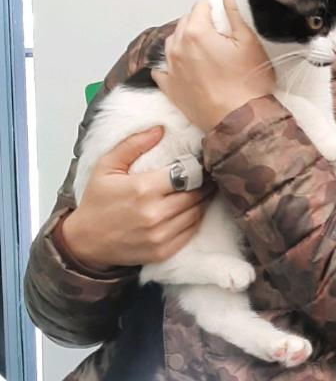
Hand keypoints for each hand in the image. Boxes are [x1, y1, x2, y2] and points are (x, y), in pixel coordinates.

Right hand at [63, 128, 212, 270]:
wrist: (85, 242)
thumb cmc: (96, 202)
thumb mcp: (106, 166)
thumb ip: (133, 144)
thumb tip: (160, 129)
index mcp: (143, 188)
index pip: (186, 174)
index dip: (195, 168)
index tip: (198, 163)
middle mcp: (154, 213)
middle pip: (195, 194)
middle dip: (202, 184)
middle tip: (206, 176)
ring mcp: (160, 235)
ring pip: (197, 212)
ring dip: (202, 201)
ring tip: (202, 190)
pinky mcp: (163, 251)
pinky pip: (191, 231)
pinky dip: (195, 219)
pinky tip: (192, 209)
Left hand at [152, 0, 272, 132]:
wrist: (239, 121)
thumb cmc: (248, 83)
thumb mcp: (249, 42)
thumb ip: (235, 11)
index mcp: (196, 32)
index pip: (201, 6)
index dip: (215, 9)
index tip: (226, 19)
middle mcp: (177, 47)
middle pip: (185, 23)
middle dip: (200, 24)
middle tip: (220, 37)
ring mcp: (170, 68)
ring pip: (173, 43)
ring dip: (186, 42)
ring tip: (205, 52)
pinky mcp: (169, 88)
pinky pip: (163, 69)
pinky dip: (172, 64)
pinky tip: (185, 69)